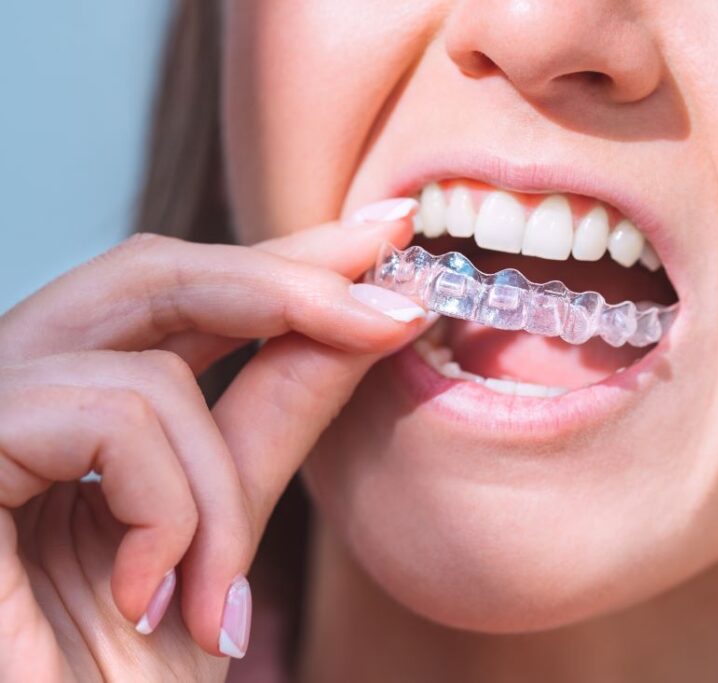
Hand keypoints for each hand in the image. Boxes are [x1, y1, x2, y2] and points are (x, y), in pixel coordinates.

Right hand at [0, 200, 425, 680]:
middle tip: (391, 312)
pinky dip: (162, 508)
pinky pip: (102, 415)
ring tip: (215, 593)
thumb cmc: (111, 681)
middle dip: (287, 285)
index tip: (386, 233)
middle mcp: (11, 396)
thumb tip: (361, 321)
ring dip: (216, 489)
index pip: (178, 293)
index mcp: (66, 410)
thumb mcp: (218, 533)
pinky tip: (146, 591)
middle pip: (150, 272)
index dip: (283, 257)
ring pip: (146, 369)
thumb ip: (271, 421)